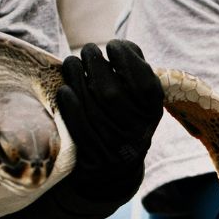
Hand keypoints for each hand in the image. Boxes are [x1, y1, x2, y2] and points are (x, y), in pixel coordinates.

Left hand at [56, 40, 162, 200]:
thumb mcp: (138, 102)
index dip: (129, 61)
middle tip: (88, 50)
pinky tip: (65, 91)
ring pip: (92, 108)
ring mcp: (117, 149)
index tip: (114, 45)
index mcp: (153, 116)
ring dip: (77, 79)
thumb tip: (123, 47)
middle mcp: (139, 134)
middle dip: (96, 65)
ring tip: (71, 63)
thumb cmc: (122, 120)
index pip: (145, 85)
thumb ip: (135, 73)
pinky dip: (70, 106)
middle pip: (112, 94)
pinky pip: (79, 128)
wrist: (114, 173)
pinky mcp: (95, 159)